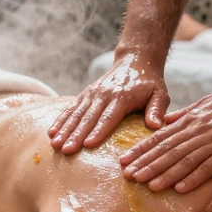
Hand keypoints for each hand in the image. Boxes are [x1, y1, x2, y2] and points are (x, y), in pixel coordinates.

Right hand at [49, 52, 169, 153]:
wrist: (135, 61)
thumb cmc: (150, 83)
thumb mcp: (160, 94)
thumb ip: (157, 110)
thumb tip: (155, 126)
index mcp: (122, 97)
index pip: (108, 117)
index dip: (98, 131)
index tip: (88, 145)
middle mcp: (103, 94)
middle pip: (88, 118)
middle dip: (75, 135)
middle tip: (66, 150)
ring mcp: (92, 94)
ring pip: (76, 114)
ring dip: (64, 129)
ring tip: (55, 144)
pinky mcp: (86, 94)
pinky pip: (71, 108)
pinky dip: (61, 120)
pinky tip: (51, 132)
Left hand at [121, 89, 211, 192]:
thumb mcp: (202, 105)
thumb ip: (183, 115)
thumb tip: (164, 121)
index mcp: (189, 122)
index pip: (159, 138)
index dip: (141, 150)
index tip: (124, 161)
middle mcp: (196, 132)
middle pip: (167, 151)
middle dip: (146, 164)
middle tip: (128, 176)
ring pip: (184, 160)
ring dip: (165, 173)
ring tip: (148, 185)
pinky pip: (208, 166)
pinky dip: (194, 177)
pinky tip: (180, 188)